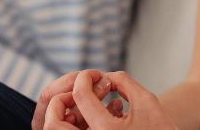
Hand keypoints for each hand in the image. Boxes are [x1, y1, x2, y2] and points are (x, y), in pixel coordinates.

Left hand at [45, 70, 175, 128]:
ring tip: (86, 106)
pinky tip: (98, 118)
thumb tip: (103, 76)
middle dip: (60, 101)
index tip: (96, 75)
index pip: (79, 95)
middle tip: (78, 91)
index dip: (84, 77)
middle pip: (52, 124)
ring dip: (65, 116)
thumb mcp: (147, 101)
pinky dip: (78, 126)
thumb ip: (122, 82)